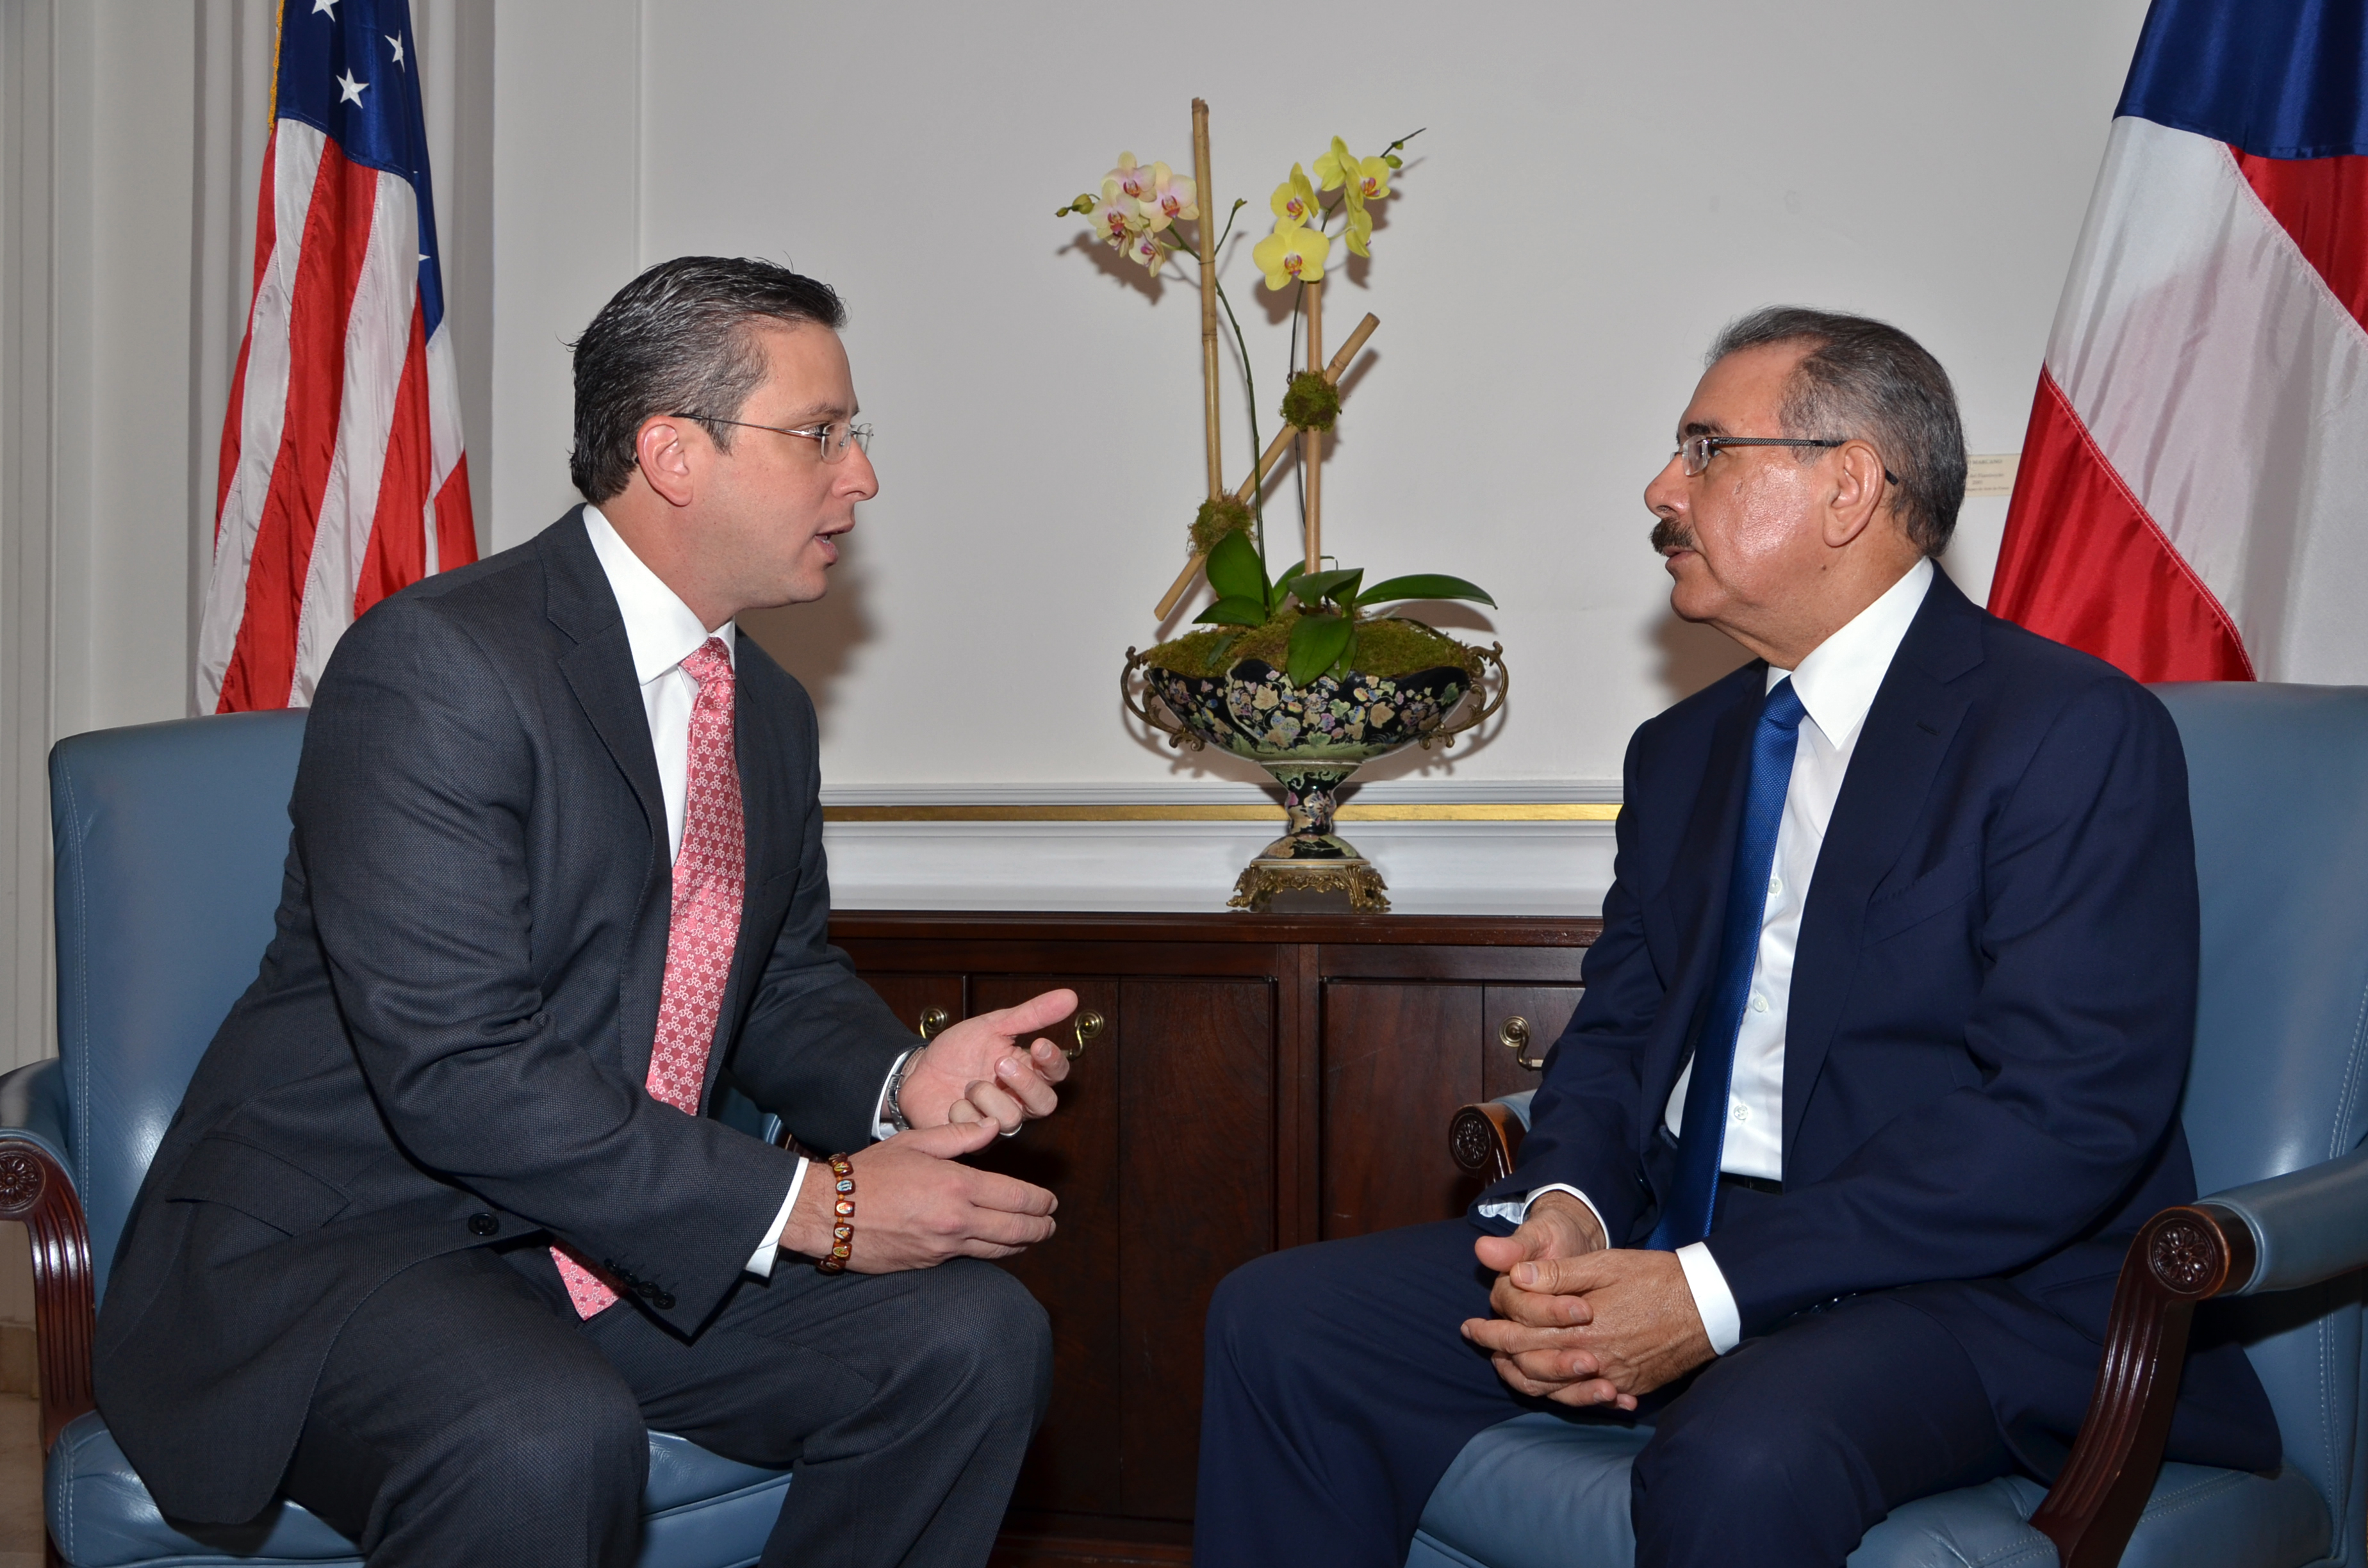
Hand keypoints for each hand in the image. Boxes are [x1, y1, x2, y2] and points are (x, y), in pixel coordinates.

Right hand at [784, 1119, 1056, 1271]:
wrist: (829, 1212)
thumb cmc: (870, 1172)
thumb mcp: (915, 1142)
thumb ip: (960, 1136)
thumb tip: (992, 1127)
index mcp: (957, 1187)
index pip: (1017, 1198)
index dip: (1041, 1202)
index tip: (1052, 1201)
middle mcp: (957, 1221)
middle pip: (1017, 1230)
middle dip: (1041, 1226)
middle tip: (1052, 1222)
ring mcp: (944, 1247)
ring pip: (998, 1250)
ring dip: (1022, 1244)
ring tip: (1033, 1236)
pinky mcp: (930, 1263)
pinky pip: (970, 1258)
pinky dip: (990, 1251)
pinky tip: (995, 1245)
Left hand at [896, 989, 1075, 1134]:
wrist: (916, 1072)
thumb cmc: (958, 1051)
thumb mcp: (993, 1025)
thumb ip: (1031, 1015)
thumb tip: (1070, 996)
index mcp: (1027, 1071)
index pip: (1057, 1073)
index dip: (1053, 1062)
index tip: (1039, 1044)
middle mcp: (1018, 1100)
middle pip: (1045, 1104)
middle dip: (1024, 1084)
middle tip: (999, 1064)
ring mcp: (997, 1122)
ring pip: (1011, 1119)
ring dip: (985, 1095)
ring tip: (967, 1084)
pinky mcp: (974, 1139)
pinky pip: (978, 1130)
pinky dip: (961, 1111)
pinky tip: (952, 1103)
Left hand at [1462, 1244, 1713, 1409]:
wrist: (1709, 1305)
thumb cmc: (1655, 1278)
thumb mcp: (1604, 1265)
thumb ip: (1558, 1276)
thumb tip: (1515, 1277)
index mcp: (1580, 1329)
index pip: (1519, 1339)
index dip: (1490, 1334)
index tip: (1469, 1327)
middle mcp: (1593, 1361)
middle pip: (1532, 1368)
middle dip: (1499, 1355)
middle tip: (1478, 1343)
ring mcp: (1613, 1378)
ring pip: (1556, 1390)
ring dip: (1526, 1378)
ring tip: (1507, 1365)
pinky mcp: (1631, 1385)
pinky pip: (1589, 1398)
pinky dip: (1566, 1394)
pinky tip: (1555, 1384)